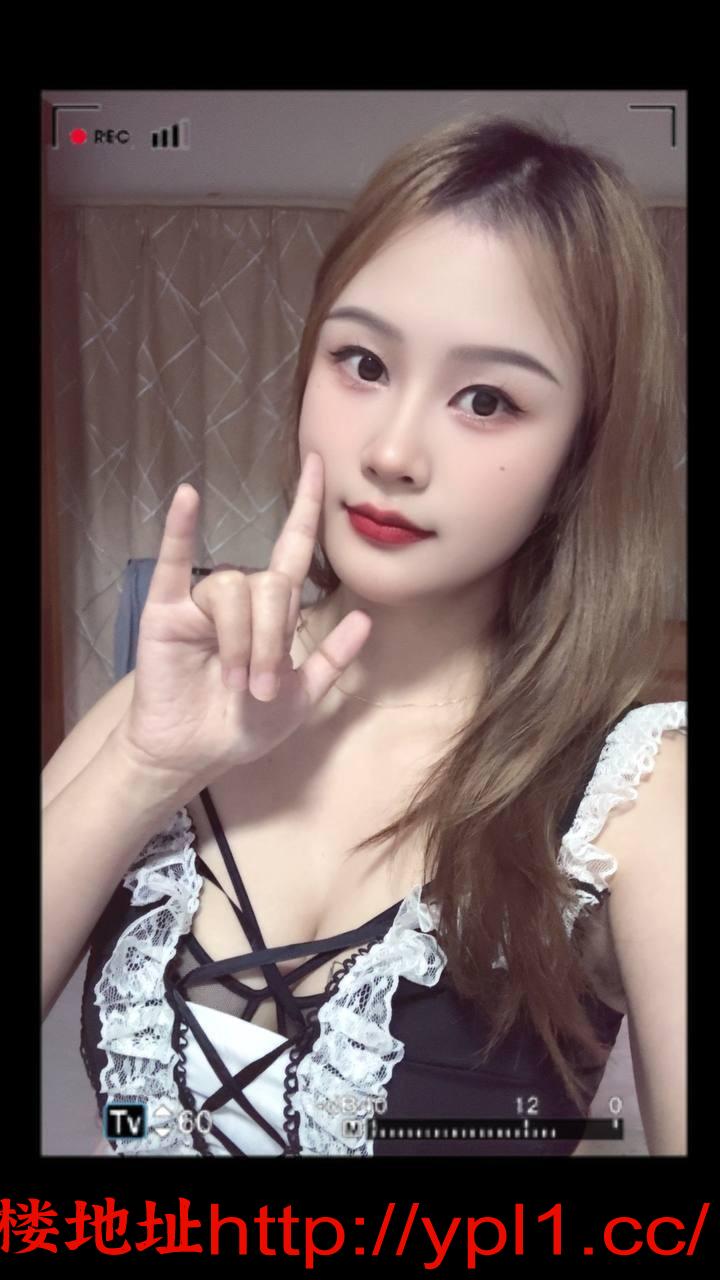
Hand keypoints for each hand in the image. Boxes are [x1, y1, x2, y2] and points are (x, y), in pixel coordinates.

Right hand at [115, 452, 371, 786]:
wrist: (193, 755)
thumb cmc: (243, 727)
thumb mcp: (301, 699)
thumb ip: (332, 660)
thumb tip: (366, 617)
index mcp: (274, 610)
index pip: (295, 548)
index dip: (308, 507)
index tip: (319, 464)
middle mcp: (241, 597)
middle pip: (270, 585)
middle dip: (271, 640)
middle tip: (260, 689)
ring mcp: (202, 600)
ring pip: (233, 590)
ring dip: (239, 640)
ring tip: (235, 684)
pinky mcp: (166, 611)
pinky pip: (174, 563)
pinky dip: (179, 530)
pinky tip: (187, 499)